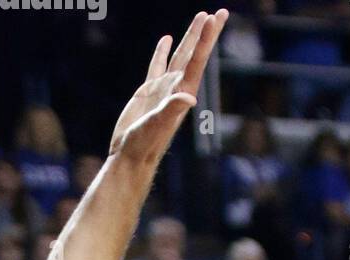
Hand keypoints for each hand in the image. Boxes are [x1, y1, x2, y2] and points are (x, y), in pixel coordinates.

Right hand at [109, 10, 227, 165]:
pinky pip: (157, 65)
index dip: (206, 38)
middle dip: (207, 33)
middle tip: (220, 13)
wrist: (130, 156)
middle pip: (195, 53)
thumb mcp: (158, 125)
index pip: (197, 59)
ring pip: (180, 55)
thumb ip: (171, 109)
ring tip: (201, 17)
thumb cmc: (145, 144)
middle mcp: (176, 87)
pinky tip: (166, 39)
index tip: (214, 17)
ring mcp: (163, 88)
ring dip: (190, 37)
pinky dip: (162, 52)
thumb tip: (188, 98)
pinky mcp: (148, 91)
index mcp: (182, 92)